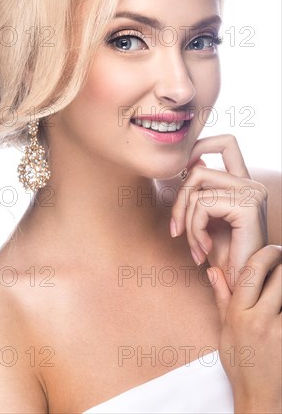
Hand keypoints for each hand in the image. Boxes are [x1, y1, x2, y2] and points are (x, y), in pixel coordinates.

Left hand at [171, 134, 267, 290]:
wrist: (242, 286)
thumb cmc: (222, 255)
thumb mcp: (206, 217)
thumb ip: (201, 190)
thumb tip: (190, 162)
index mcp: (244, 182)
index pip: (226, 143)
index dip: (200, 145)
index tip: (181, 171)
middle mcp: (252, 183)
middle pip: (198, 168)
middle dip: (179, 200)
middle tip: (176, 230)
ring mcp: (253, 192)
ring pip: (196, 187)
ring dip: (185, 221)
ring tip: (193, 247)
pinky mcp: (248, 206)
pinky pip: (202, 205)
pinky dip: (194, 229)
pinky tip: (203, 251)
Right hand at [207, 245, 281, 412]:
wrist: (260, 397)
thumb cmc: (241, 364)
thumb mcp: (225, 329)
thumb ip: (222, 297)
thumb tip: (213, 270)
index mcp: (238, 313)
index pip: (251, 271)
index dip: (265, 254)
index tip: (273, 248)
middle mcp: (258, 319)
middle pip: (278, 276)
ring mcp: (278, 330)